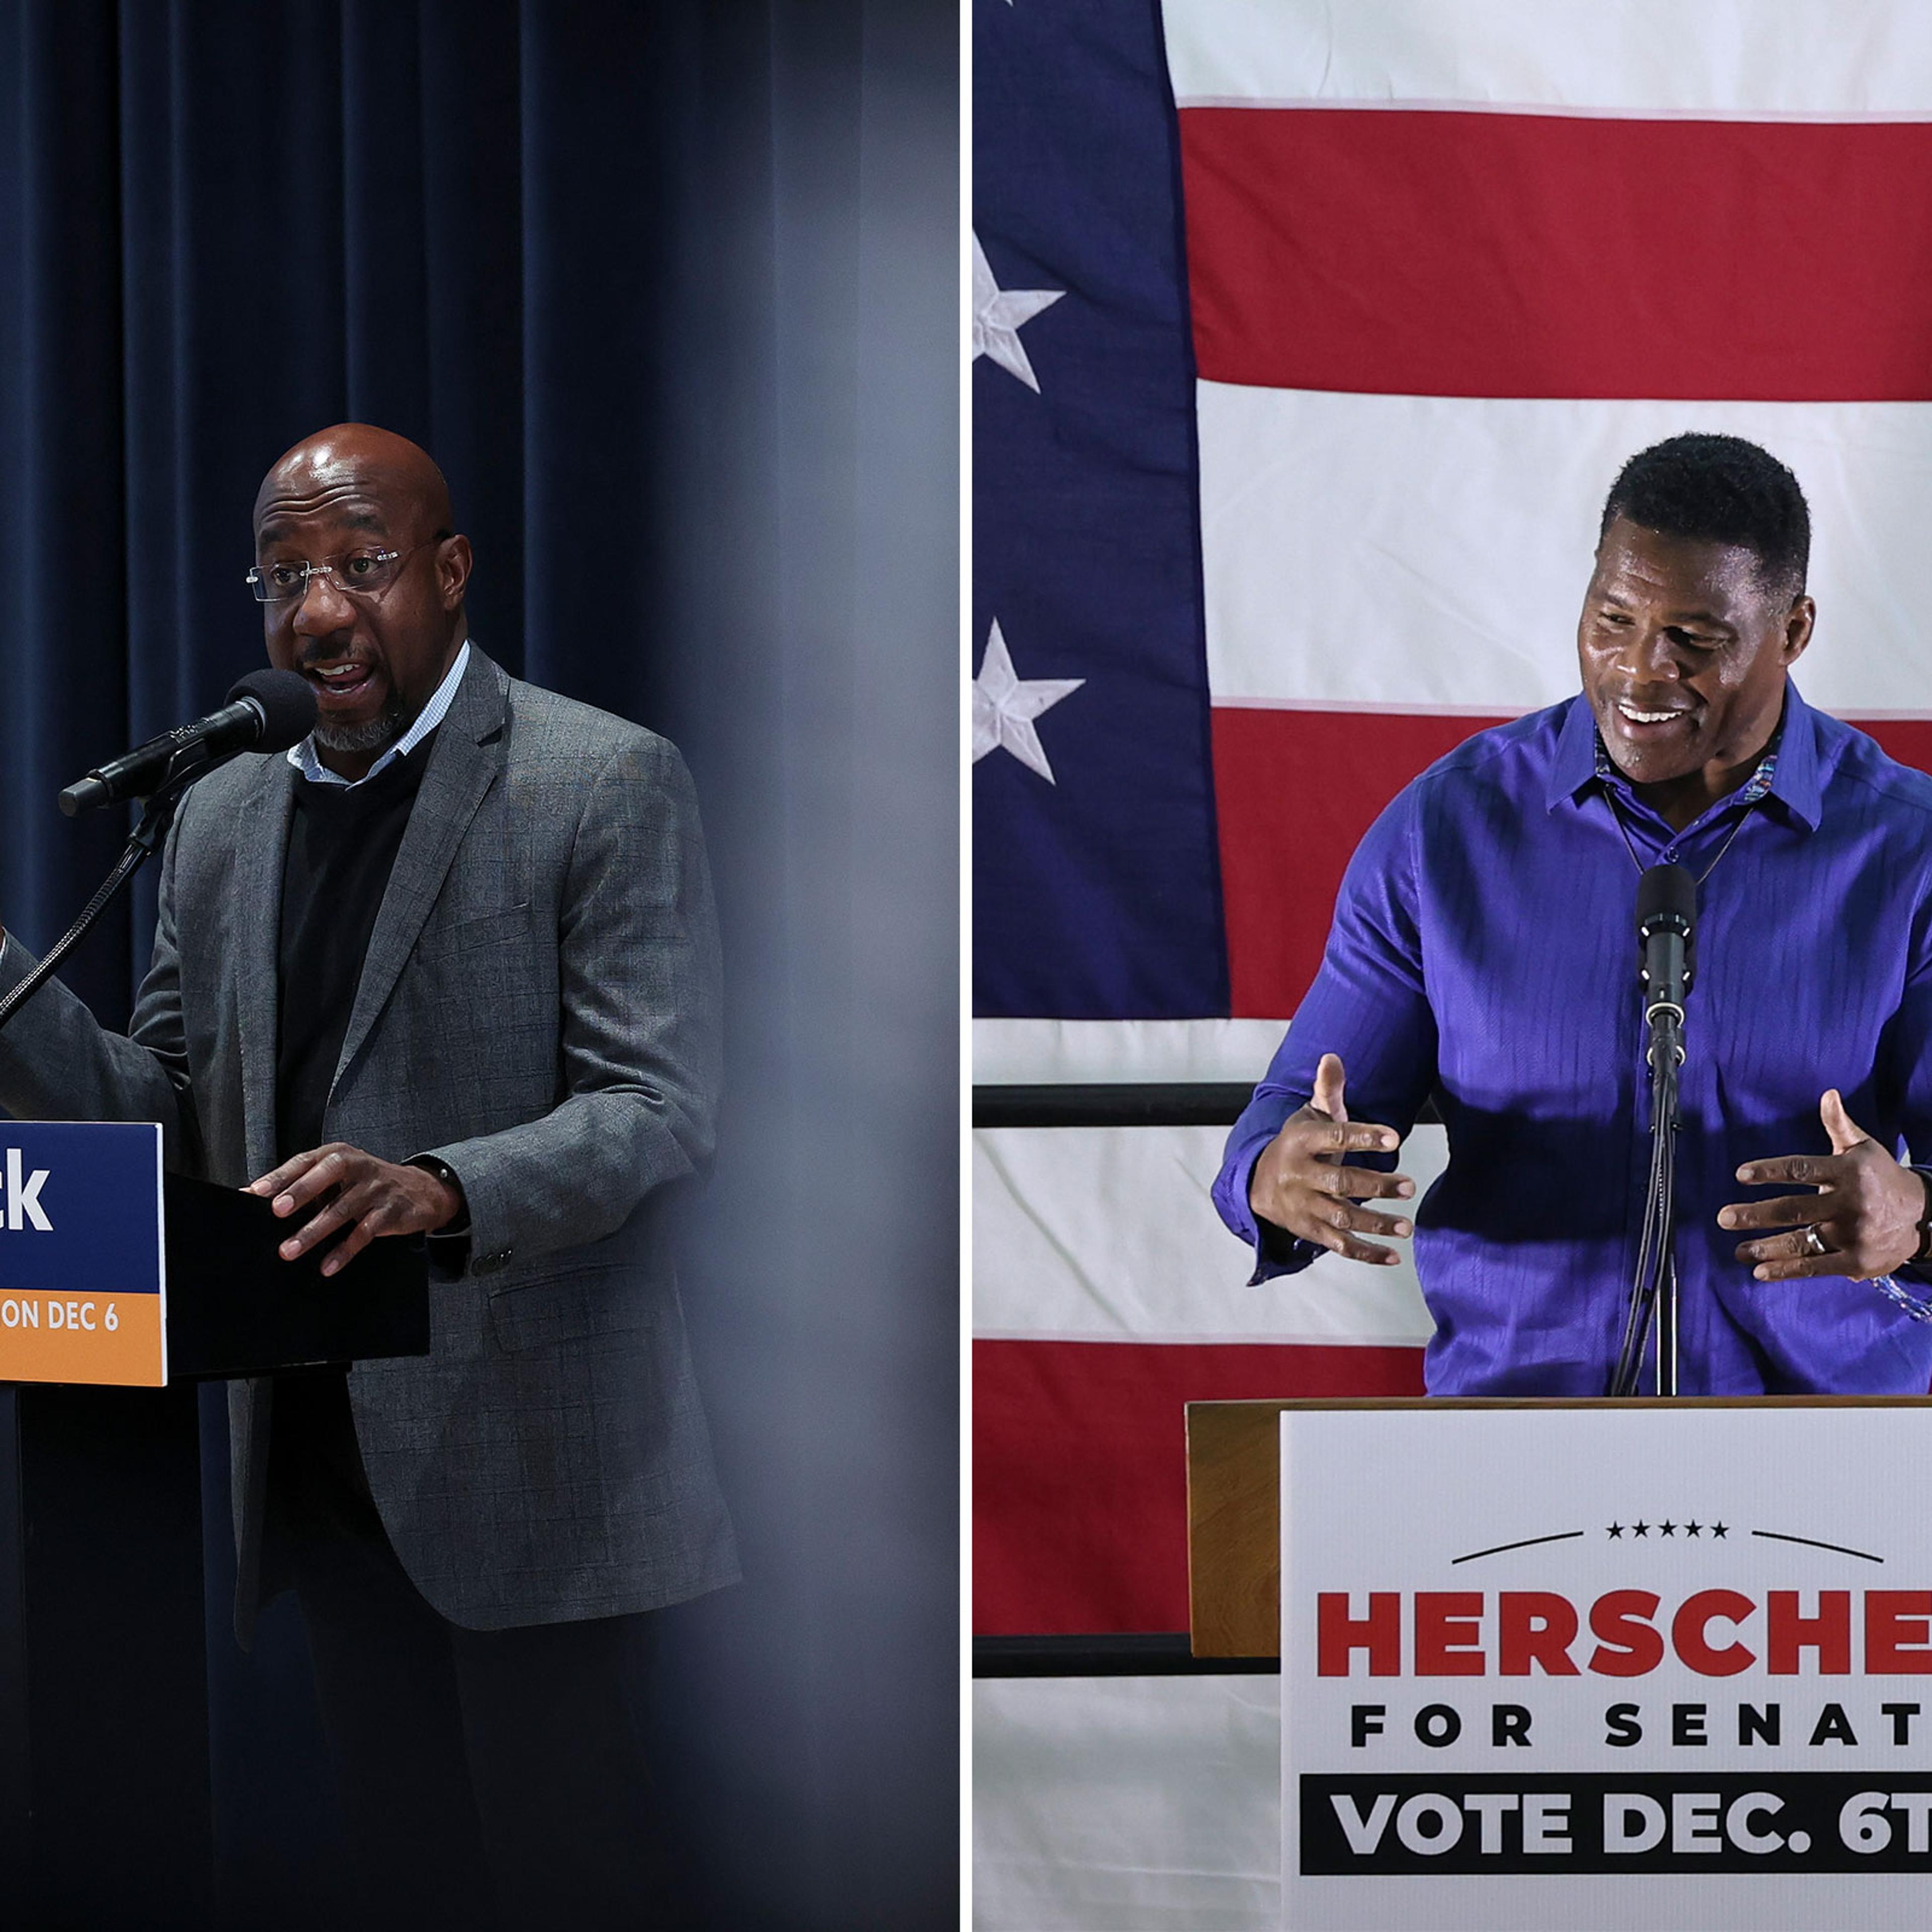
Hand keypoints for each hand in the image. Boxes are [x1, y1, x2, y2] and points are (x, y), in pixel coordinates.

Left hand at [247, 1144, 463, 1276]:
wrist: (421, 1191)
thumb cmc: (366, 1185)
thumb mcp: (336, 1178)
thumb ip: (300, 1184)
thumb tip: (250, 1194)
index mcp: (338, 1155)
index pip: (306, 1160)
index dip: (282, 1175)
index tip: (257, 1191)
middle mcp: (358, 1166)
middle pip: (328, 1174)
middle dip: (301, 1192)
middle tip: (278, 1211)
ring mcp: (376, 1188)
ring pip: (343, 1208)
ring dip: (314, 1231)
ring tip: (290, 1250)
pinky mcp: (391, 1211)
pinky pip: (365, 1232)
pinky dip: (344, 1250)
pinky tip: (327, 1265)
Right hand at [1248, 1053, 1414, 1265]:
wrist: (1256, 1184)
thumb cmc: (1298, 1145)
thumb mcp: (1309, 1115)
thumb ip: (1326, 1089)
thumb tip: (1333, 1056)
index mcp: (1302, 1141)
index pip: (1335, 1137)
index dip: (1364, 1137)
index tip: (1394, 1139)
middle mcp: (1300, 1175)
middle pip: (1340, 1183)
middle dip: (1375, 1186)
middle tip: (1409, 1186)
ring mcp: (1303, 1206)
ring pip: (1341, 1218)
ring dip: (1375, 1224)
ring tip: (1407, 1227)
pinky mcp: (1309, 1231)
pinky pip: (1338, 1245)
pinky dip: (1365, 1254)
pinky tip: (1392, 1256)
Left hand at [1719, 1089, 1929, 1282]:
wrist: (1925, 1216)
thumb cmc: (1881, 1177)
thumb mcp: (1864, 1148)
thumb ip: (1839, 1124)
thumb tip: (1827, 1094)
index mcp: (1848, 1172)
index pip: (1802, 1169)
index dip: (1770, 1171)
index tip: (1740, 1174)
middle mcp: (1851, 1204)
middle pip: (1794, 1209)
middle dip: (1755, 1215)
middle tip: (1724, 1218)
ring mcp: (1855, 1235)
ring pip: (1801, 1242)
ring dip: (1765, 1248)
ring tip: (1738, 1251)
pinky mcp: (1858, 1262)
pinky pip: (1816, 1267)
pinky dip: (1787, 1271)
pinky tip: (1760, 1271)